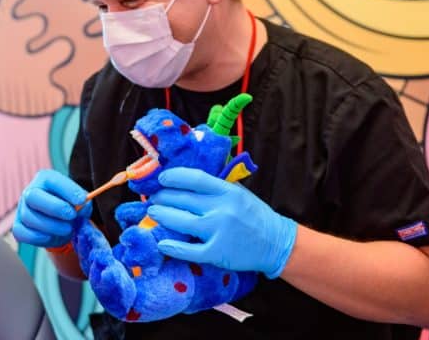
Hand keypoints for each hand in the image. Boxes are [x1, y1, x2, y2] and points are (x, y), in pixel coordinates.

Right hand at [12, 170, 92, 247]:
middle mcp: (30, 191)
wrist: (62, 225)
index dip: (67, 189)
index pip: (52, 180)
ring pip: (29, 217)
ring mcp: (22, 209)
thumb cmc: (71, 208)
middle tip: (71, 215)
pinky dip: (37, 237)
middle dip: (54, 207)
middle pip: (34, 196)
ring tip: (67, 229)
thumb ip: (83, 202)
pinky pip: (21, 233)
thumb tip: (83, 204)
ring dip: (51, 226)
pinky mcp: (18, 226)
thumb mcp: (80, 202)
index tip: (82, 200)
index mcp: (45, 179)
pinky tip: (50, 237)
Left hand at [147, 167, 297, 278]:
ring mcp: (218, 231)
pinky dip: (173, 247)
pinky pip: (189, 250)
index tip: (161, 179)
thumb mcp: (238, 193)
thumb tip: (186, 180)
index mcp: (227, 191)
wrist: (276, 243)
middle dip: (162, 198)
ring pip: (181, 221)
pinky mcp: (217, 252)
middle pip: (183, 199)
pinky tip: (162, 243)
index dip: (173, 177)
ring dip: (162, 216)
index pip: (194, 178)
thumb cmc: (254, 215)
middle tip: (153, 199)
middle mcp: (221, 208)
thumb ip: (215, 186)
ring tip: (152, 213)